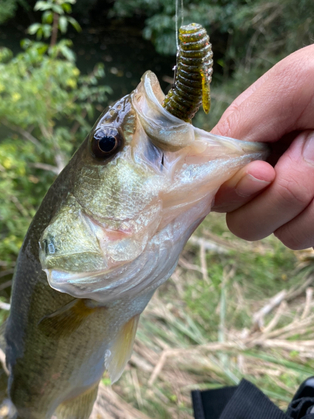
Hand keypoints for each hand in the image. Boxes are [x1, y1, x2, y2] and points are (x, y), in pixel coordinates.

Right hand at [212, 44, 313, 249]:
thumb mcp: (287, 86)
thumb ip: (240, 123)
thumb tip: (210, 169)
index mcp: (250, 154)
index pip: (215, 194)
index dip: (235, 191)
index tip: (265, 171)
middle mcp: (269, 184)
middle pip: (245, 224)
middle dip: (281, 194)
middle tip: (311, 152)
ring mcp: (299, 206)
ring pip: (287, 235)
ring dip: (313, 199)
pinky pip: (312, 236)